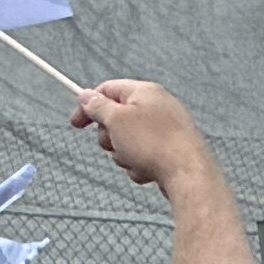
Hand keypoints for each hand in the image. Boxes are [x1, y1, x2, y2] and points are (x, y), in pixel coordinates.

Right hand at [68, 79, 209, 192]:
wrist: (187, 174)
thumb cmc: (154, 144)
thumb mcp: (116, 120)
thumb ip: (98, 106)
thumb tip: (86, 94)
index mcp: (146, 92)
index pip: (108, 89)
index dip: (88, 105)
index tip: (76, 123)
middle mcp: (158, 107)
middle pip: (116, 119)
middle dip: (109, 136)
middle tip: (115, 143)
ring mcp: (165, 130)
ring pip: (126, 142)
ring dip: (123, 155)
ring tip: (136, 159)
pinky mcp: (169, 150)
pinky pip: (141, 157)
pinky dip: (139, 165)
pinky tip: (148, 170)